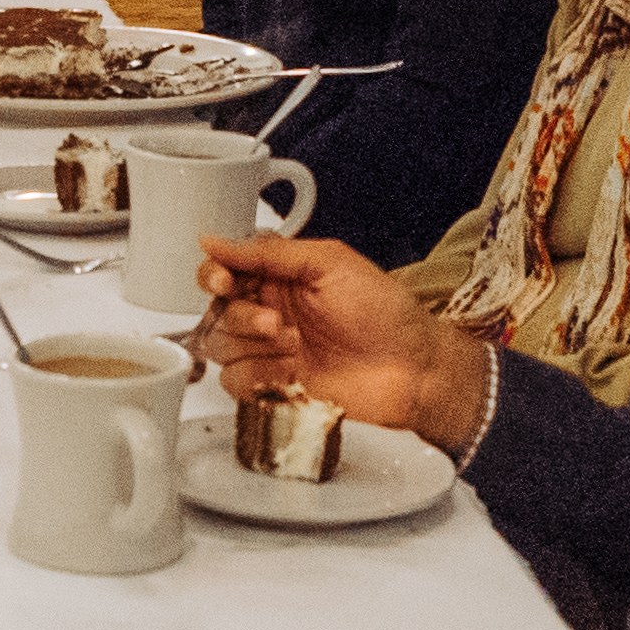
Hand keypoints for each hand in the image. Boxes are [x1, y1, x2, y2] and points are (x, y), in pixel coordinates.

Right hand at [195, 234, 491, 449]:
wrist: (415, 370)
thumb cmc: (387, 314)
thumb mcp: (330, 263)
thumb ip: (269, 252)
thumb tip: (215, 241)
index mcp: (281, 278)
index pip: (224, 271)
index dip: (214, 275)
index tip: (223, 281)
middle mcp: (271, 313)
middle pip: (217, 310)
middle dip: (240, 315)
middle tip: (275, 321)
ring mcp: (271, 353)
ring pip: (221, 347)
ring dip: (250, 345)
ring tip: (292, 345)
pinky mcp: (275, 388)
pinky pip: (235, 382)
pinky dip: (256, 376)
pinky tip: (290, 371)